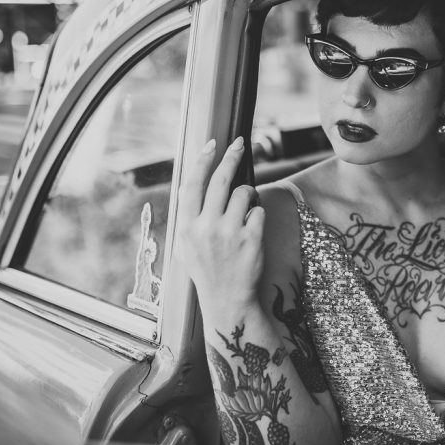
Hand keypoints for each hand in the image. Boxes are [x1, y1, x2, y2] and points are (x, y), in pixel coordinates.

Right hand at [177, 137, 264, 307]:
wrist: (227, 300)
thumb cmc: (207, 270)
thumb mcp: (187, 245)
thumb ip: (191, 217)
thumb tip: (195, 184)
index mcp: (186, 226)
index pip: (192, 184)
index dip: (202, 160)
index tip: (212, 144)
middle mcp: (205, 227)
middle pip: (220, 180)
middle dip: (232, 157)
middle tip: (241, 144)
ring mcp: (229, 232)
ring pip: (243, 193)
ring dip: (247, 195)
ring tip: (244, 211)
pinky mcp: (251, 238)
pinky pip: (258, 211)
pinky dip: (257, 215)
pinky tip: (251, 230)